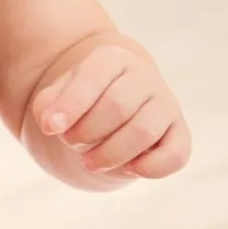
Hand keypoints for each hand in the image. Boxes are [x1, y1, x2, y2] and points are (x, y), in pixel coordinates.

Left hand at [28, 43, 190, 179]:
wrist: (117, 101)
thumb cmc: (83, 98)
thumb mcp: (60, 93)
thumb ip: (48, 103)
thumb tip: (49, 122)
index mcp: (112, 59)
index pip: (92, 78)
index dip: (70, 106)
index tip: (50, 128)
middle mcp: (145, 77)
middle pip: (116, 107)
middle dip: (86, 133)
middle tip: (70, 142)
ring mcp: (166, 104)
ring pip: (143, 132)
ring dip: (110, 154)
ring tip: (90, 161)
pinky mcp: (180, 133)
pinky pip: (175, 155)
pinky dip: (150, 168)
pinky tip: (127, 169)